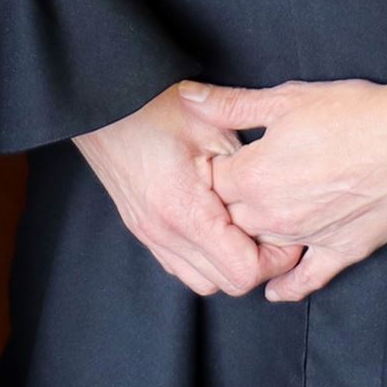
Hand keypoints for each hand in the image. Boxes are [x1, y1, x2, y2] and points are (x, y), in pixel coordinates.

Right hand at [73, 83, 302, 298]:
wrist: (102, 102)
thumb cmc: (155, 106)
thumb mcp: (213, 124)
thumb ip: (246, 167)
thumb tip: (275, 197)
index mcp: (184, 210)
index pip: (243, 272)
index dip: (273, 258)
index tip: (285, 232)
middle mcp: (164, 234)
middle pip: (227, 285)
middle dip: (256, 262)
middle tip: (269, 227)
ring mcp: (150, 236)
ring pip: (204, 283)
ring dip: (229, 263)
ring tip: (241, 226)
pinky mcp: (143, 232)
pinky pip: (182, 267)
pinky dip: (205, 259)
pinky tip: (214, 226)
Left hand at [183, 73, 386, 303]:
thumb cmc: (351, 113)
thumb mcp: (285, 99)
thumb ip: (232, 105)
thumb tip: (189, 97)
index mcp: (253, 177)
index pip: (210, 183)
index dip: (214, 167)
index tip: (219, 157)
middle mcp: (274, 216)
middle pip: (232, 218)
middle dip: (231, 202)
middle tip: (238, 184)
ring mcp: (307, 239)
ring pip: (263, 245)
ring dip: (257, 233)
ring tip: (257, 217)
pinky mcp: (340, 252)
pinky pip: (306, 279)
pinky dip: (287, 286)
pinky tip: (274, 289)